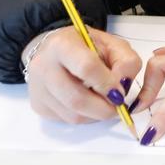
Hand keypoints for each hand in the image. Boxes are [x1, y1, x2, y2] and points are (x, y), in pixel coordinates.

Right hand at [25, 26, 142, 123]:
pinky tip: (89, 103)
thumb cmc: (86, 46)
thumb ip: (126, 62)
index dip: (107, 84)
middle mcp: (43, 67)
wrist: (54, 51)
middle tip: (118, 106)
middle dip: (104, 108)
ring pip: (73, 115)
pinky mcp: (38, 106)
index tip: (121, 92)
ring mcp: (38, 89)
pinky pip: (67, 120)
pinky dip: (86, 117)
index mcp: (62, 44)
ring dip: (96, 115)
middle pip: (77, 99)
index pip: (86, 68)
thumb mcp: (112, 44)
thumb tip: (124, 87)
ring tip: (104, 102)